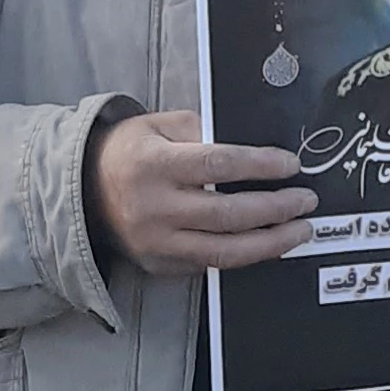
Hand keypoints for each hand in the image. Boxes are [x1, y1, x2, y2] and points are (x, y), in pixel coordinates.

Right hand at [84, 109, 313, 276]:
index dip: (261, 166)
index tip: (291, 165)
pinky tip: (268, 243)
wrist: (83, 191)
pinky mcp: (160, 265)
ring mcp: (157, 242)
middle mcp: (155, 207)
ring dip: (271, 243)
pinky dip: (243, 255)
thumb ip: (202, 131)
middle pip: (228, 214)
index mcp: (154, 164)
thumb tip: (251, 149)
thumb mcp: (159, 125)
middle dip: (276, 208)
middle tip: (306, 201)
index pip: (218, 164)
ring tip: (300, 230)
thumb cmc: (128, 152)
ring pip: (224, 251)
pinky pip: (210, 264)